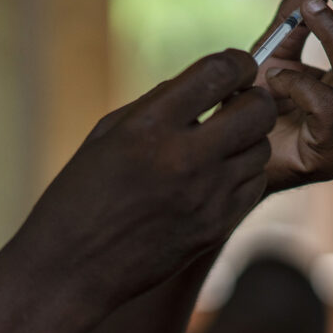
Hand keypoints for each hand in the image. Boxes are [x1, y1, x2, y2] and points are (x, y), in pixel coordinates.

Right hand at [16, 49, 276, 308]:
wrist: (71, 269)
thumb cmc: (81, 194)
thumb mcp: (108, 134)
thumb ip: (159, 104)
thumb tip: (208, 82)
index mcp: (149, 126)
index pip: (220, 72)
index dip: (238, 62)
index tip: (237, 67)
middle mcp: (184, 158)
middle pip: (258, 109)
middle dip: (253, 98)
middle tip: (237, 103)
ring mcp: (206, 196)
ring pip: (261, 148)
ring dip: (247, 139)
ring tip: (220, 143)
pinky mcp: (217, 227)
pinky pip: (255, 185)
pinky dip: (243, 173)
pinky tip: (218, 175)